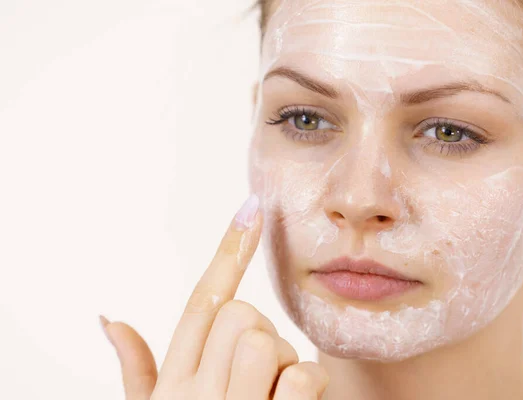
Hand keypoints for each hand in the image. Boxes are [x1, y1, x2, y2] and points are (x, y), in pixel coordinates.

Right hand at [100, 194, 329, 398]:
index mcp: (172, 387)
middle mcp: (194, 396)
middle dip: (258, 338)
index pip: (201, 302)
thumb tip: (110, 319)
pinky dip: (306, 393)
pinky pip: (302, 378)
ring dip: (282, 367)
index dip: (228, 251)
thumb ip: (138, 372)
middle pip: (240, 316)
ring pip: (268, 341)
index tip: (252, 209)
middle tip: (257, 379)